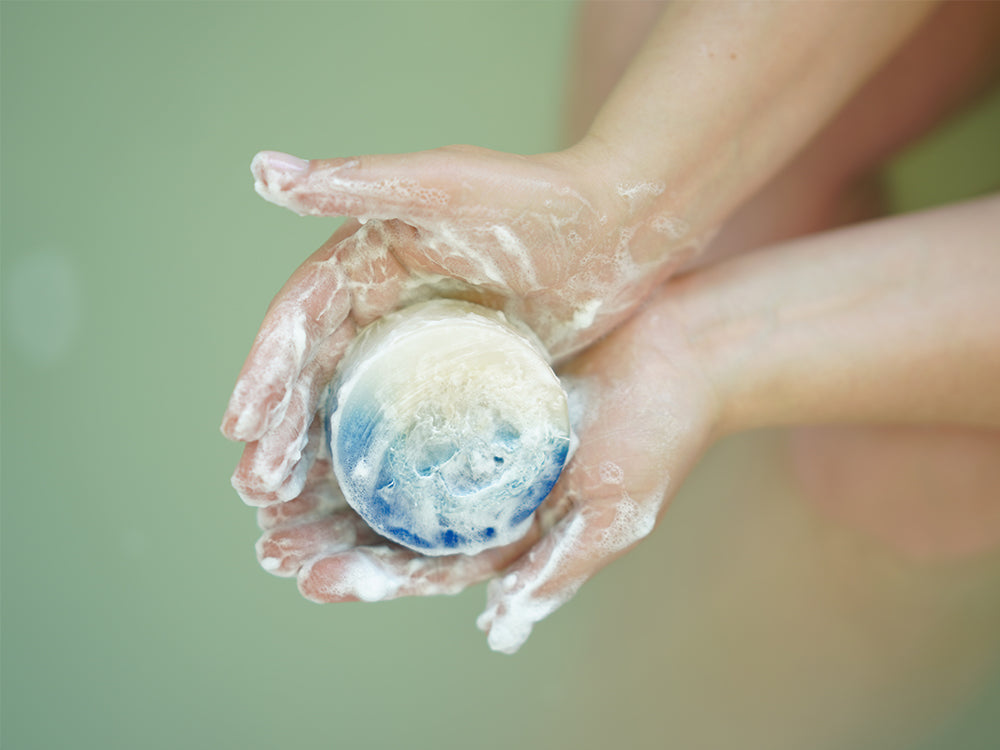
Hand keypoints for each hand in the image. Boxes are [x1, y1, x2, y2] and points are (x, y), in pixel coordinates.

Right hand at [222, 144, 706, 503]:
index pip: (302, 319)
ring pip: (356, 409)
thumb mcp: (449, 186)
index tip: (239, 426)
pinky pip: (410, 426)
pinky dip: (381, 465)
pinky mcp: (463, 374)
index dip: (265, 370)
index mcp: (369, 258)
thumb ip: (360, 181)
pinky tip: (364, 508)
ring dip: (319, 460)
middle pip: (318, 374)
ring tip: (288, 514)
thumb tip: (263, 171)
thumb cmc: (540, 196)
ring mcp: (424, 343)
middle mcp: (386, 303)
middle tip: (256, 490)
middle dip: (281, 431)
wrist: (623, 225)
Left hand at [254, 289, 718, 652]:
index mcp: (517, 528)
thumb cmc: (663, 432)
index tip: (308, 576)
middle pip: (398, 519)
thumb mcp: (616, 512)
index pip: (429, 562)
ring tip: (274, 491)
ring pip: (394, 466)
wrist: (691, 349)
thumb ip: (558, 569)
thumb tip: (497, 630)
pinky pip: (413, 403)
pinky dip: (368, 415)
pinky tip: (324, 417)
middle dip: (333, 534)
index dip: (368, 573)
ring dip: (336, 482)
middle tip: (270, 538)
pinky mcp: (479, 383)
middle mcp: (490, 486)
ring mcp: (482, 434)